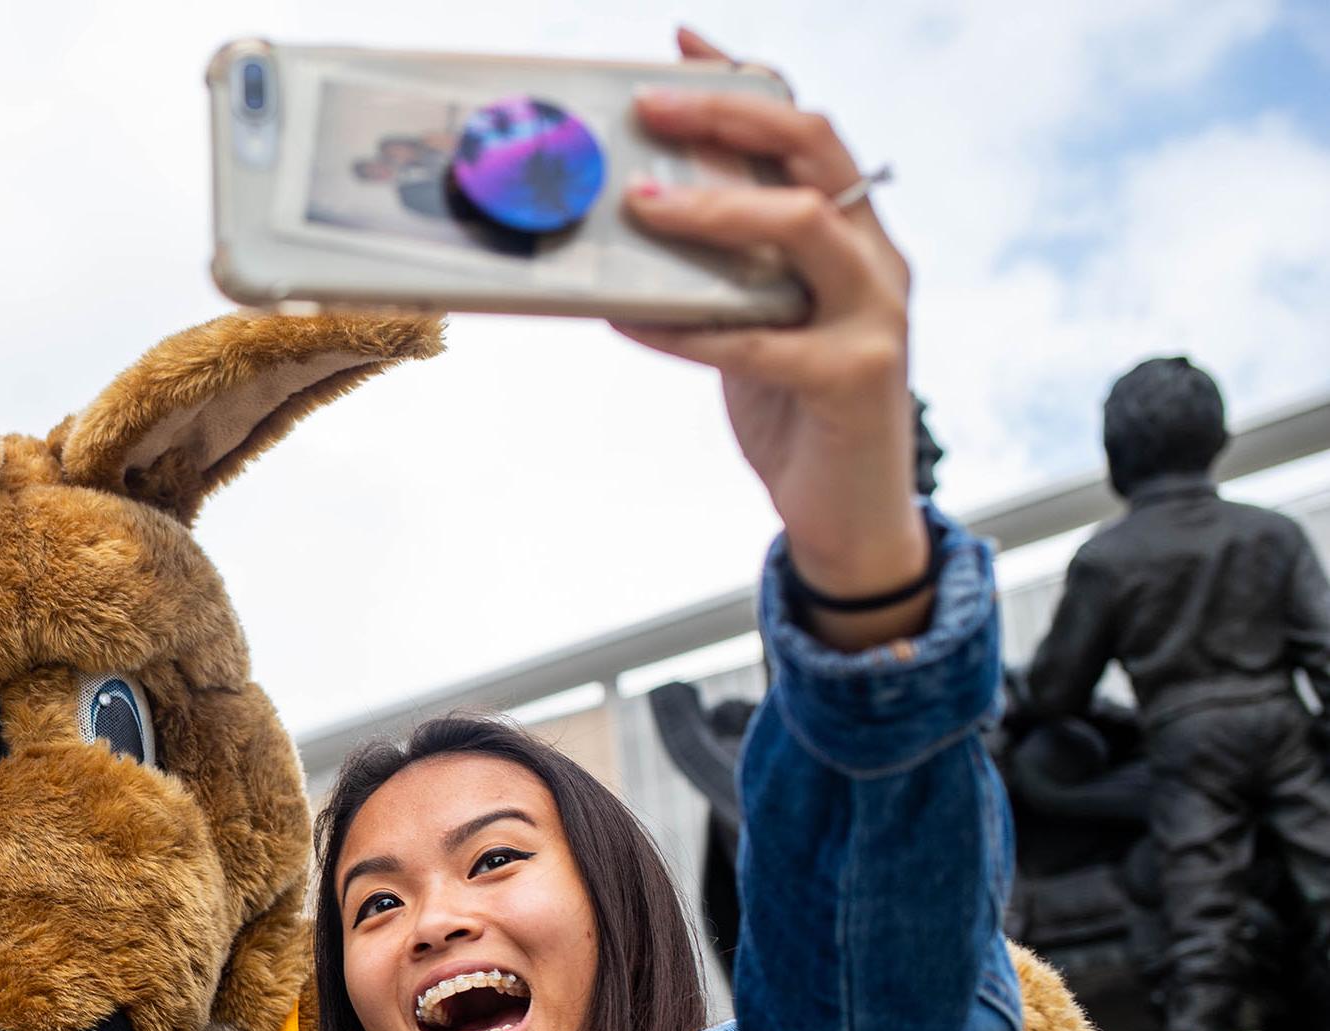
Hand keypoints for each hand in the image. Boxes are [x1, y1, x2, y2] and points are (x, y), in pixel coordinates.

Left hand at [618, 28, 928, 649]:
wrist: (847, 514)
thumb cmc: (794, 407)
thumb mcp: (757, 316)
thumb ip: (726, 263)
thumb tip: (646, 203)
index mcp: (856, 232)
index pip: (806, 131)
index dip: (746, 83)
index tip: (683, 45)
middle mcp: (875, 259)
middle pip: (815, 152)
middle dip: (731, 117)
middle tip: (650, 109)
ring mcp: (873, 315)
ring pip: (802, 226)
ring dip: (716, 208)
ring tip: (640, 204)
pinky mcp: (851, 377)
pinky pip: (757, 338)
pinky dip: (684, 325)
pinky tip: (625, 319)